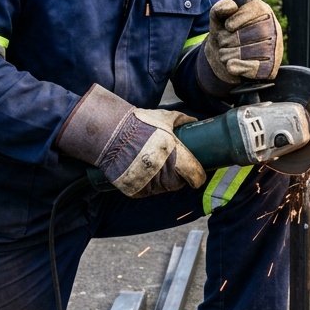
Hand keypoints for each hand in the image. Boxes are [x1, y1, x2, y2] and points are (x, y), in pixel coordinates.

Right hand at [56, 85, 205, 196]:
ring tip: (156, 168)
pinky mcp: (134, 189)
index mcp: (174, 154)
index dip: (198, 177)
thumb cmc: (139, 124)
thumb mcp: (163, 118)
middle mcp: (162, 170)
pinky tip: (144, 174)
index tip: (198, 176)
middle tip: (173, 167)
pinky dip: (147, 185)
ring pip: (162, 189)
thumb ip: (180, 119)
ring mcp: (147, 181)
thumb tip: (194, 120)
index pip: (194, 175)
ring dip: (163, 182)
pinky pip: (146, 192)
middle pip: (178, 184)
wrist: (110, 133)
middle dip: (179, 178)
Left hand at [203, 0, 282, 83]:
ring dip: (228, 54)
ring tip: (226, 53)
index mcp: (263, 11)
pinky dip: (237, 67)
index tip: (228, 27)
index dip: (232, 22)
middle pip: (247, 34)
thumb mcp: (218, 20)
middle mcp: (274, 28)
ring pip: (248, 52)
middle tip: (223, 42)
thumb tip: (231, 7)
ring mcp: (275, 49)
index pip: (251, 12)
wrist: (225, 59)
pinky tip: (231, 65)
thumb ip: (219, 9)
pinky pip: (254, 68)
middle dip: (226, 40)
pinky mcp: (271, 68)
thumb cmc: (225, 35)